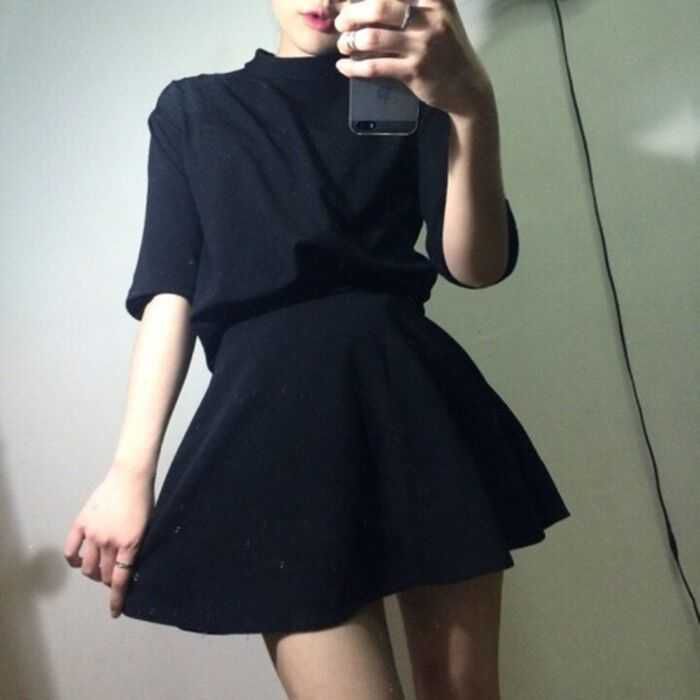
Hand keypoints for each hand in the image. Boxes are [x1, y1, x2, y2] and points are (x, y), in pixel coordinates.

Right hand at [63, 465, 154, 617]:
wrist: (131, 477)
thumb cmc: (144, 501)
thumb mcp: (147, 527)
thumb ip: (137, 547)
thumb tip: (129, 565)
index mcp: (130, 544)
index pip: (120, 579)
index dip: (116, 599)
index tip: (114, 612)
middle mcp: (109, 542)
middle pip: (102, 574)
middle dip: (107, 580)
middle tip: (111, 577)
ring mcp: (93, 533)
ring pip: (86, 566)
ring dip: (92, 573)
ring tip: (97, 569)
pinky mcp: (81, 523)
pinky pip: (71, 549)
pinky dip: (74, 559)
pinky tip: (79, 561)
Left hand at [334, 0, 494, 116]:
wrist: (466, 86)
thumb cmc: (446, 48)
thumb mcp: (438, 16)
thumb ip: (413, 4)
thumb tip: (371, 3)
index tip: (345, 0)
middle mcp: (430, 17)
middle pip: (379, 7)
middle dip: (352, 14)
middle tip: (342, 23)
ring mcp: (422, 45)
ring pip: (373, 38)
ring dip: (350, 42)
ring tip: (344, 45)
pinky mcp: (414, 71)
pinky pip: (375, 66)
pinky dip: (354, 67)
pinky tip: (344, 66)